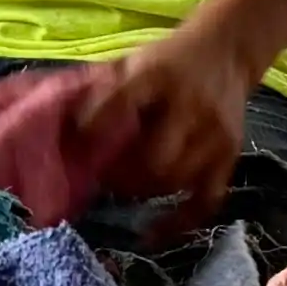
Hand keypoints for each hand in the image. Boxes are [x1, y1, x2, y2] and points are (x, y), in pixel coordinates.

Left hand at [75, 23, 265, 227]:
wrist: (227, 50)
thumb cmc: (167, 61)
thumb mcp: (133, 61)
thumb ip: (100, 90)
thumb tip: (57, 126)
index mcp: (156, 74)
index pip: (119, 105)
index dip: (93, 131)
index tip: (76, 148)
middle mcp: (190, 105)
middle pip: (153, 158)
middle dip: (121, 176)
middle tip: (103, 178)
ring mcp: (214, 133)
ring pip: (174, 182)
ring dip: (141, 192)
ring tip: (124, 186)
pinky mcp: (229, 155)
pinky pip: (206, 200)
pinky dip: (178, 223)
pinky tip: (151, 234)